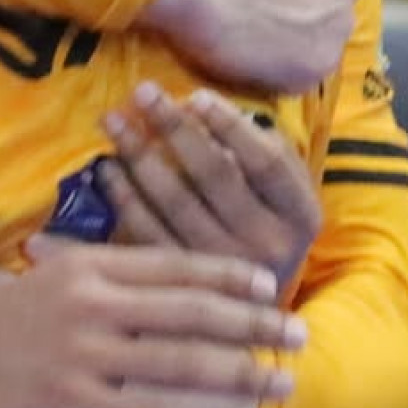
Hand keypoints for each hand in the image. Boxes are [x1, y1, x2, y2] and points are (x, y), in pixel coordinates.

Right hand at [0, 240, 300, 407]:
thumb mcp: (29, 291)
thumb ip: (83, 285)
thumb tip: (139, 291)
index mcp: (79, 267)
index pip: (171, 264)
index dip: (227, 276)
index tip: (267, 284)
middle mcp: (88, 302)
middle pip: (192, 310)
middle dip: (254, 324)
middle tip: (299, 333)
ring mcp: (82, 354)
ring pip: (184, 362)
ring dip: (242, 375)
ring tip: (282, 384)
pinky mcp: (71, 406)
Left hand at [100, 83, 323, 294]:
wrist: (254, 315)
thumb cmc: (267, 229)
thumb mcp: (285, 193)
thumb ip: (263, 150)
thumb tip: (207, 112)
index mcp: (300, 216)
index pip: (266, 162)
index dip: (231, 126)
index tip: (195, 95)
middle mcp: (268, 245)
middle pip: (215, 175)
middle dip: (175, 127)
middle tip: (142, 91)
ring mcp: (223, 269)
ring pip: (177, 201)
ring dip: (140, 155)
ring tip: (112, 120)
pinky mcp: (184, 287)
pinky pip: (148, 232)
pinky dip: (124, 196)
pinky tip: (108, 167)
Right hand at [144, 0, 361, 92]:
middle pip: (334, 3)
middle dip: (308, 10)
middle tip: (267, 15)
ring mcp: (338, 22)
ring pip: (322, 40)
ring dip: (297, 43)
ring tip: (254, 39)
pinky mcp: (319, 61)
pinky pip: (302, 73)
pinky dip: (279, 73)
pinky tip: (249, 56)